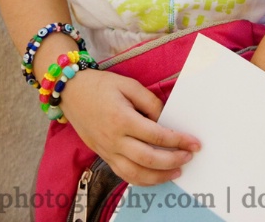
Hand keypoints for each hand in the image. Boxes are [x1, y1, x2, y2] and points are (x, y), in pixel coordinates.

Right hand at [59, 69, 200, 185]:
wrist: (71, 92)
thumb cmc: (100, 85)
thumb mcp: (128, 84)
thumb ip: (149, 101)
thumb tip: (165, 118)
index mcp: (122, 118)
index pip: (157, 136)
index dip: (179, 140)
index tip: (194, 142)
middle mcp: (114, 139)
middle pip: (149, 159)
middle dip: (174, 160)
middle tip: (189, 156)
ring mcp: (107, 151)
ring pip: (136, 174)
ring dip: (160, 177)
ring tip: (177, 170)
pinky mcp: (103, 156)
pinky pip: (124, 175)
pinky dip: (142, 180)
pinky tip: (155, 175)